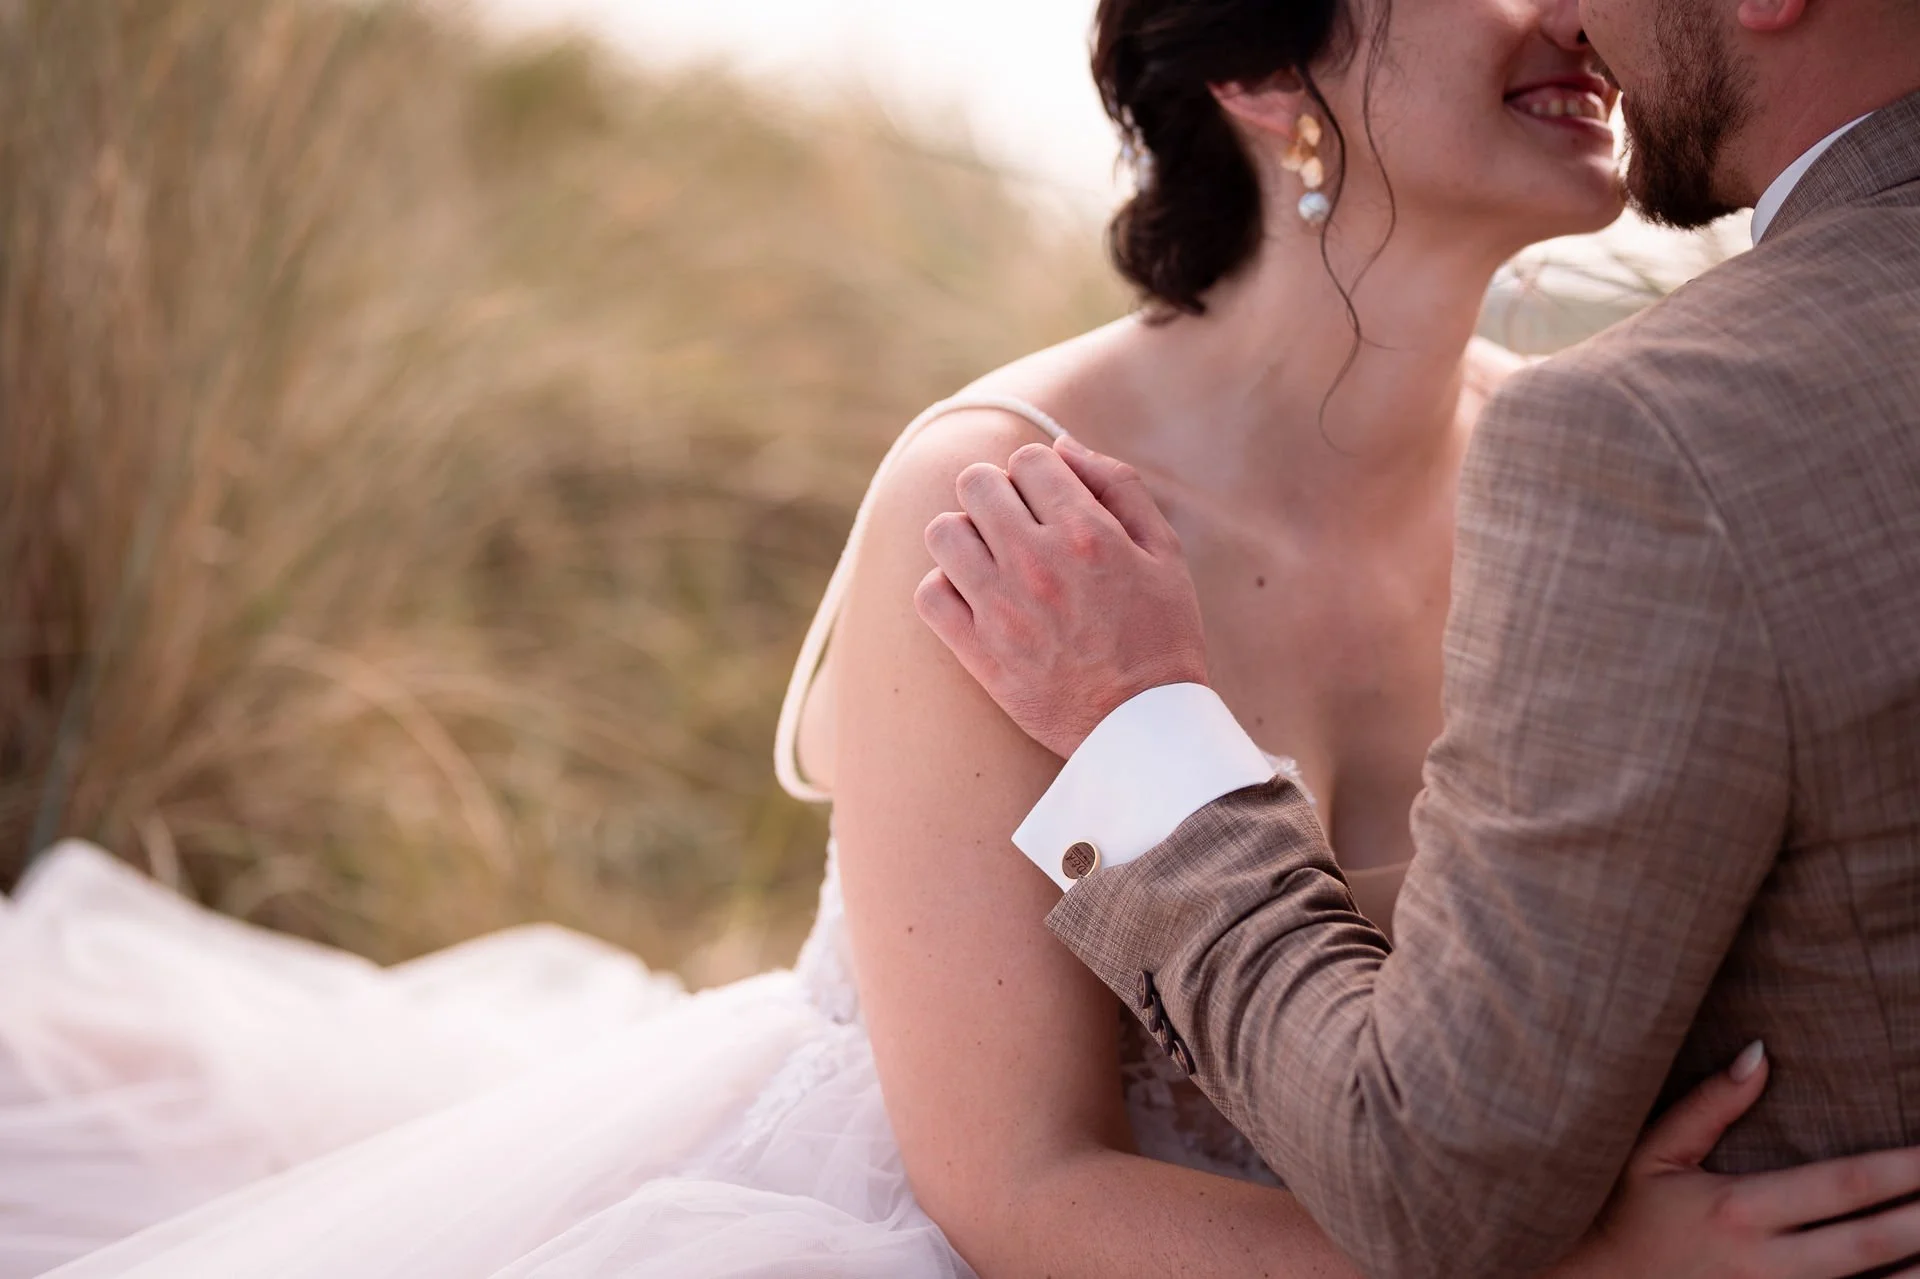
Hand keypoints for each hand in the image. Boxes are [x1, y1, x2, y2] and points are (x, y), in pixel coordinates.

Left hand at [915, 436, 1207, 757]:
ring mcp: (1002, 608)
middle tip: (1017, 525)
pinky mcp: (979, 652)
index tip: (1050, 501)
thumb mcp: (1164, 552)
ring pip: (943, 532)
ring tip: (991, 559)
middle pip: (975, 483)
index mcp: (1087, 534)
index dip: (1039, 474)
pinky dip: (946, 588)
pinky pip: (929, 594)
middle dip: (996, 494)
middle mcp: (1038, 564)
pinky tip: (976, 598)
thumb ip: (1119, 488)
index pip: (1029, 460)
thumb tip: (1063, 447)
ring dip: (965, 537)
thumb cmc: (1162, 636)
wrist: (1143, 727)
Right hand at [1551, 1043, 1919, 1277]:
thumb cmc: (1622, 1214)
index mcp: (1737, 1209)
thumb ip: (1708, 1104)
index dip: (1900, 1169)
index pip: (1841, 1185)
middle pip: (1872, 1242)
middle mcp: (1765, 1262)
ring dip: (1919, 1266)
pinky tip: (1914, 1275)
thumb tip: (1760, 1053)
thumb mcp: (1651, 1152)